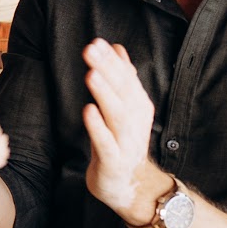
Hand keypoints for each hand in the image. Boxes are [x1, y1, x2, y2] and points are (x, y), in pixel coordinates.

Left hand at [80, 39, 166, 227]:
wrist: (128, 185)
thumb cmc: (121, 142)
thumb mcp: (124, 108)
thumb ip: (122, 80)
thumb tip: (118, 49)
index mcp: (138, 107)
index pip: (127, 79)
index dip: (113, 61)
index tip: (98, 42)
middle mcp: (135, 122)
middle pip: (123, 92)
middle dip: (108, 70)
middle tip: (92, 49)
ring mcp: (126, 142)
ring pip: (117, 115)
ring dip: (105, 93)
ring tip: (92, 74)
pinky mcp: (113, 161)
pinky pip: (106, 142)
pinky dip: (98, 126)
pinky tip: (88, 110)